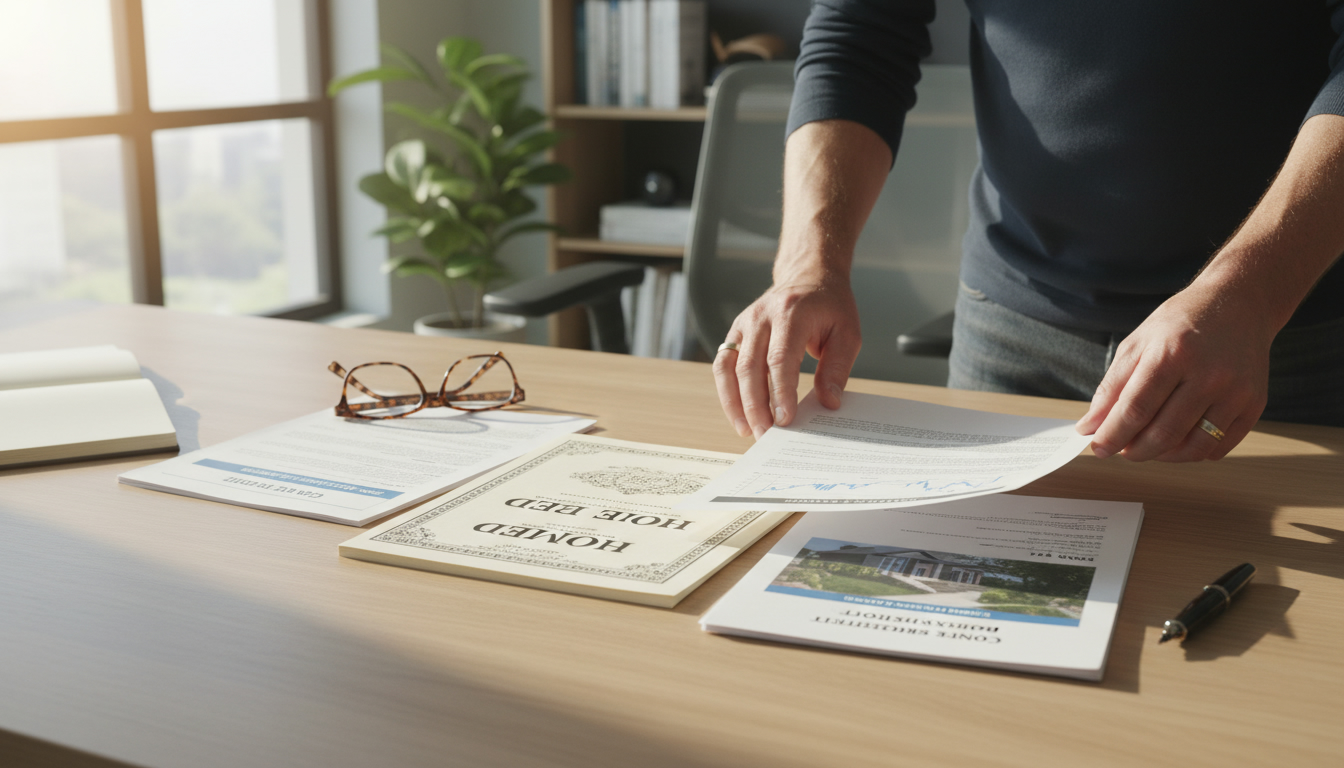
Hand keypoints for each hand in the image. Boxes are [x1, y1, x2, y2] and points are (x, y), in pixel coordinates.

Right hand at [713, 275, 861, 438]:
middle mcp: (762, 317)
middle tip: (767, 434)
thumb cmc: (830, 306)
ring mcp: (744, 324)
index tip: (786, 419)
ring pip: (729, 368)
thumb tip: (827, 402)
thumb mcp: (847, 333)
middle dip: (756, 405)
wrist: (808, 275)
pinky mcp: (735, 333)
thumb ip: (837, 368)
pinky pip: (723, 365)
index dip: (781, 392)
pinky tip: (739, 415)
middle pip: (750, 367)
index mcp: (791, 313)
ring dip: (735, 403)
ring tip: (748, 431)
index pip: (780, 358)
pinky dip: (727, 393)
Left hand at [1075, 286, 1271, 461]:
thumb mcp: (1137, 344)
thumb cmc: (1180, 324)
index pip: (1135, 409)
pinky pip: (1218, 446)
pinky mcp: (1254, 405)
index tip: (1097, 447)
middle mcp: (1209, 375)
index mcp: (1173, 354)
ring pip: (1192, 447)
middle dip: (1134, 450)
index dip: (1112, 435)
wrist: (1238, 305)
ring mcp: (1236, 392)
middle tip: (1121, 450)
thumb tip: (1090, 427)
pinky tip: (1177, 443)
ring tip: (1146, 447)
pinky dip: (1192, 453)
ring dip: (1162, 456)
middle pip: (1164, 433)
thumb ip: (1111, 387)